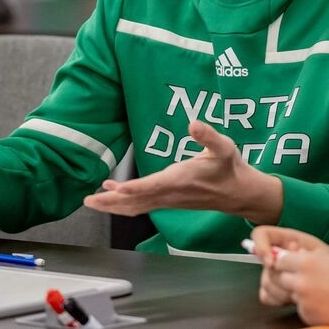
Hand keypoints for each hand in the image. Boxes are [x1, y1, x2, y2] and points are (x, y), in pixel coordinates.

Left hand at [83, 120, 283, 222]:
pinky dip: (125, 203)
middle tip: (89, 201)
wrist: (239, 193)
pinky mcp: (168, 200)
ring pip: (137, 205)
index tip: (118, 189)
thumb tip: (194, 123)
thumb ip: (209, 136)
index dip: (136, 188)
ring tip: (92, 201)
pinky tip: (113, 196)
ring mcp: (169, 200)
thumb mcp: (225, 147)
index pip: (155, 185)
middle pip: (137, 200)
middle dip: (112, 202)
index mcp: (183, 179)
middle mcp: (172, 193)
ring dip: (113, 205)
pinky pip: (142, 205)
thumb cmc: (230, 168)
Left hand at [254, 225, 328, 325]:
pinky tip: (325, 303)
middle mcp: (301, 281)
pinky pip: (302, 309)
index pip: (280, 260)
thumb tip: (296, 254)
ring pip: (292, 294)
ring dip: (300, 293)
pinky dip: (309, 307)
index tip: (290, 265)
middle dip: (288, 278)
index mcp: (307, 262)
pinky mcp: (309, 315)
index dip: (285, 262)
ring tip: (320, 292)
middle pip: (280, 278)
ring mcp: (304, 300)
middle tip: (303, 280)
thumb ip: (310, 257)